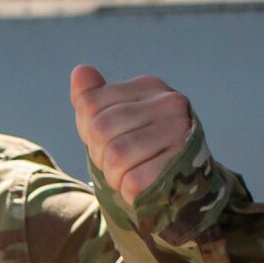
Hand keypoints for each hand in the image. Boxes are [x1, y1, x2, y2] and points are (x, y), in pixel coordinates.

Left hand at [71, 65, 194, 200]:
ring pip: (116, 156)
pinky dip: (129, 191)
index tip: (107, 140)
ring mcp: (180, 132)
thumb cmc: (140, 149)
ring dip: (114, 175)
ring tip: (130, 174)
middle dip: (100, 155)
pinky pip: (134, 182)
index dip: (87, 131)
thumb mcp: (112, 121)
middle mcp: (170, 104)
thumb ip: (92, 99)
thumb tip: (80, 71)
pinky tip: (143, 185)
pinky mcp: (182, 165)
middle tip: (118, 162)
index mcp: (149, 87)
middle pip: (100, 130)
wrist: (183, 184)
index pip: (90, 104)